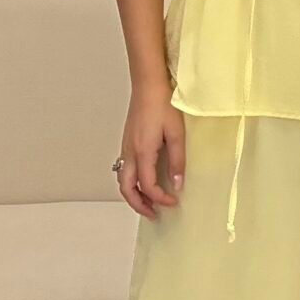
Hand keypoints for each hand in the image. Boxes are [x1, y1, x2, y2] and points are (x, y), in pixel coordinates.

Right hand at [117, 87, 185, 219]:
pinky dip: (131, 182)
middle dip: (138, 205)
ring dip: (133, 195)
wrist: (148, 85)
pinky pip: (123, 169)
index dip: (160, 198)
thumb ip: (177, 161)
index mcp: (143, 152)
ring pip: (122, 180)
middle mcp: (130, 152)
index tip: (173, 202)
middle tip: (153, 214)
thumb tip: (177, 184)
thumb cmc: (162, 104)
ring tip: (148, 202)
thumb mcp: (176, 133)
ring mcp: (126, 147)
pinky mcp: (127, 142)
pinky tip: (143, 181)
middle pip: (127, 189)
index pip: (148, 186)